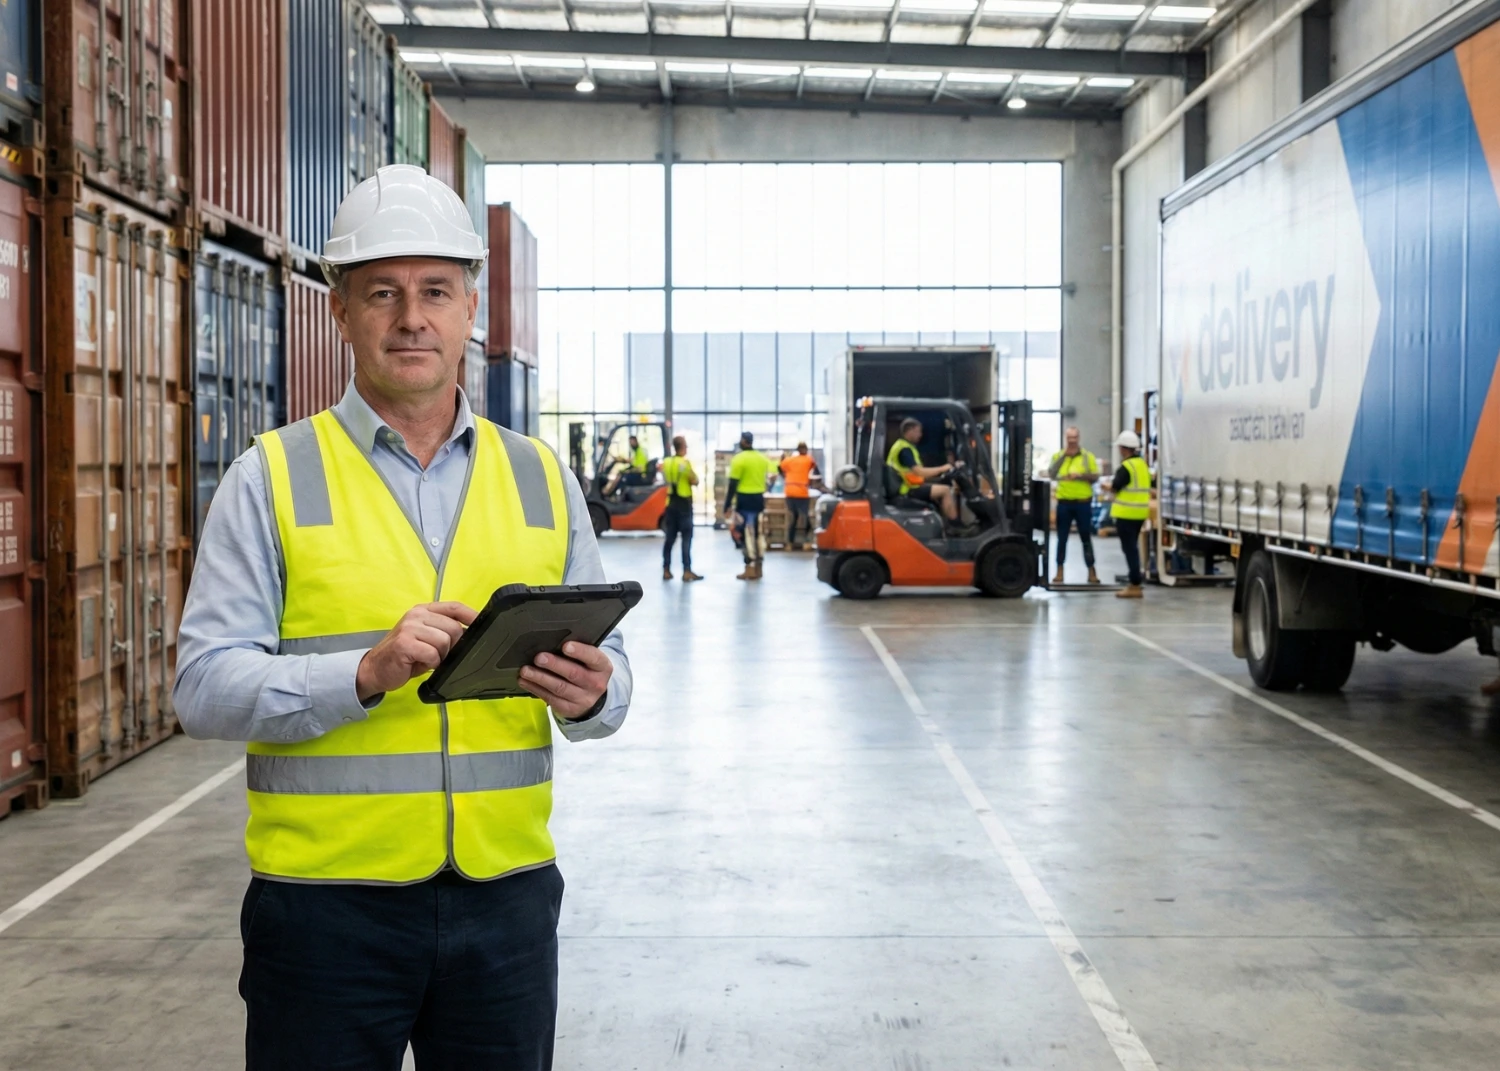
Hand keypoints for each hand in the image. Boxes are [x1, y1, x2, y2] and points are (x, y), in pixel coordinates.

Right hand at [355, 602, 476, 700]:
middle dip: (453, 646)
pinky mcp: (405, 643)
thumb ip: (444, 632)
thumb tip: (471, 635)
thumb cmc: (404, 656)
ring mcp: (410, 627)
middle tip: (440, 655)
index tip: (484, 626)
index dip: (473, 616)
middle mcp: (416, 614)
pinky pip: (433, 654)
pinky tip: (421, 664)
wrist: (374, 670)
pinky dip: (432, 663)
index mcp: (424, 610)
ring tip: (427, 659)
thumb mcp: (426, 639)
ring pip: (445, 641)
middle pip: (455, 627)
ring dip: (441, 656)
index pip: (455, 607)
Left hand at [520, 642, 613, 719]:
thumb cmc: (587, 671)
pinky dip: (535, 689)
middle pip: (574, 674)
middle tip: (539, 658)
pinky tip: (525, 681)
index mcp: (602, 667)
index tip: (566, 646)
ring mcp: (582, 699)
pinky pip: (550, 698)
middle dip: (554, 665)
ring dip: (540, 678)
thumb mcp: (590, 661)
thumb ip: (577, 652)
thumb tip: (552, 640)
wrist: (592, 697)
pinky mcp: (568, 708)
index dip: (580, 652)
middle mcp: (595, 684)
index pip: (593, 658)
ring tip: (526, 670)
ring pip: (559, 688)